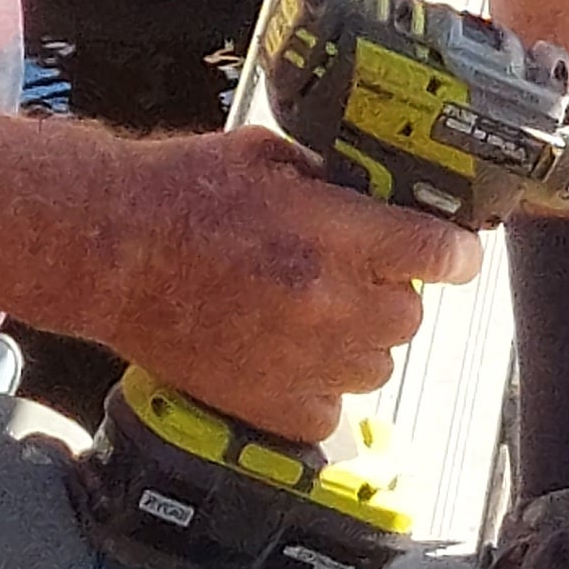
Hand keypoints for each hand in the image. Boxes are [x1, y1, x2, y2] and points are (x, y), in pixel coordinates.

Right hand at [119, 126, 478, 443]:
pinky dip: (320, 390)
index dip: (458, 254)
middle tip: (360, 275)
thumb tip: (369, 195)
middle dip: (394, 292)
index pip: (437, 254)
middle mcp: (327, 303)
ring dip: (360, 341)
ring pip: (377, 366)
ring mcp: (300, 361)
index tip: (457, 254)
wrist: (111, 253)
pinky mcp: (265, 405)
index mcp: (333, 235)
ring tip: (318, 316)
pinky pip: (329, 413)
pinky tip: (291, 358)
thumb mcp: (267, 156)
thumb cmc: (180, 193)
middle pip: (411, 315)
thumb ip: (328, 179)